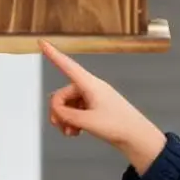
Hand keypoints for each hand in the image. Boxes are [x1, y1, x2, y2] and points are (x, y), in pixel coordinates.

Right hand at [40, 41, 167, 173]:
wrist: (137, 137)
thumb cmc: (120, 125)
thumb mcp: (88, 122)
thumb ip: (66, 115)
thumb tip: (56, 111)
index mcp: (91, 84)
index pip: (67, 66)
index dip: (53, 54)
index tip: (42, 42)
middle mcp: (91, 88)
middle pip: (63, 94)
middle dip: (59, 111)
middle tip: (62, 126)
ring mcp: (93, 99)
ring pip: (68, 105)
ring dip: (66, 119)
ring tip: (72, 132)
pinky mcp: (96, 109)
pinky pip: (76, 111)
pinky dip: (72, 122)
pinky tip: (76, 131)